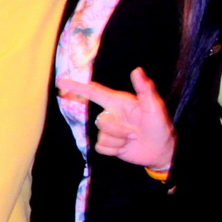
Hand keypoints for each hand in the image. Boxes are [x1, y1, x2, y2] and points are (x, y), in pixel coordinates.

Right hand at [57, 68, 176, 170]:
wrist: (161, 151)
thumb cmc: (159, 126)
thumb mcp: (155, 107)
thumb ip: (145, 89)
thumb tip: (137, 70)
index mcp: (119, 103)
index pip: (94, 92)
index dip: (77, 87)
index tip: (61, 81)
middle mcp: (111, 114)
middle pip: (100, 121)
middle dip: (118, 130)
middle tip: (136, 133)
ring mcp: (109, 130)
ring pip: (101, 136)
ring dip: (119, 141)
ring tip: (133, 140)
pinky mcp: (108, 145)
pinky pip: (101, 147)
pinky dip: (115, 150)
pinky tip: (126, 148)